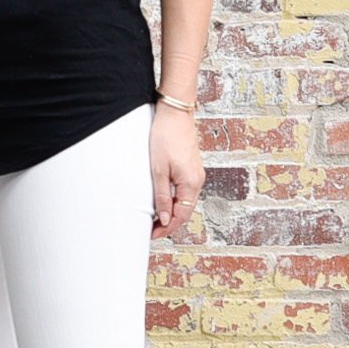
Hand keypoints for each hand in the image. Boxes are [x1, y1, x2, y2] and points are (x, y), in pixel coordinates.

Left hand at [149, 103, 203, 239]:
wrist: (175, 112)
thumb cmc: (165, 137)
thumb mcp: (158, 170)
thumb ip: (162, 196)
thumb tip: (164, 218)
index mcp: (191, 183)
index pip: (181, 215)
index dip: (166, 228)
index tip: (152, 235)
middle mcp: (197, 180)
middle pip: (185, 210)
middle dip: (169, 222)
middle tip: (151, 229)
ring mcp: (196, 173)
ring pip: (185, 201)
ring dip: (171, 211)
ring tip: (155, 217)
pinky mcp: (191, 167)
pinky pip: (185, 190)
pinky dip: (175, 199)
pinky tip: (163, 199)